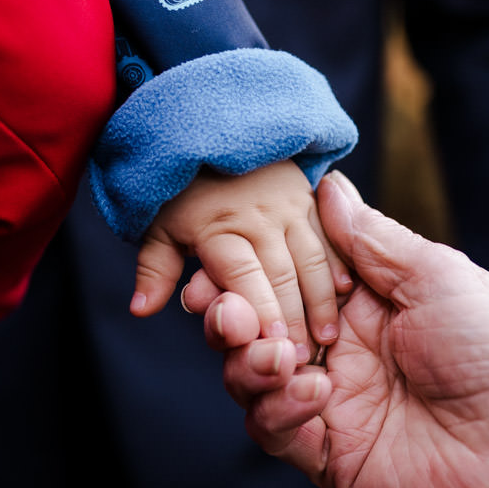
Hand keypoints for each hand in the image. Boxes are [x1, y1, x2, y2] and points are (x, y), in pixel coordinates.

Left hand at [130, 160, 348, 354]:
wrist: (215, 128)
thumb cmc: (184, 190)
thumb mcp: (160, 226)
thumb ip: (155, 270)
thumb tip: (140, 310)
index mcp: (219, 228)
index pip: (241, 276)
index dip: (258, 310)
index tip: (271, 344)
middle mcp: (258, 218)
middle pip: (281, 275)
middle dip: (294, 319)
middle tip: (302, 359)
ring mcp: (289, 206)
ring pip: (312, 258)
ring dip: (322, 300)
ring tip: (327, 337)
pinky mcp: (310, 199)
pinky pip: (330, 236)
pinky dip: (340, 264)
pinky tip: (348, 293)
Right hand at [187, 171, 488, 487]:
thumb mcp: (434, 274)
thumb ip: (370, 238)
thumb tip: (326, 184)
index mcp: (362, 303)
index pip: (281, 279)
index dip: (242, 271)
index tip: (213, 263)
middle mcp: (340, 352)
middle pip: (253, 331)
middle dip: (231, 318)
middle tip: (229, 312)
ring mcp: (334, 406)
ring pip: (252, 382)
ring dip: (248, 364)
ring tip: (277, 354)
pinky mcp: (334, 457)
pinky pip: (277, 433)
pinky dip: (279, 410)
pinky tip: (314, 393)